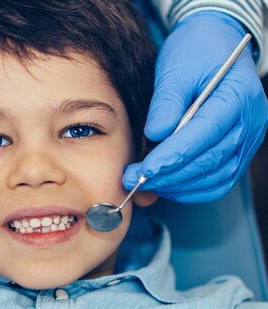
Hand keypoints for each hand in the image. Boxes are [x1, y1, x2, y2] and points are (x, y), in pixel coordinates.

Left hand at [123, 11, 267, 202]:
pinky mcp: (238, 152)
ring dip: (177, 186)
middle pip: (209, 161)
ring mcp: (248, 140)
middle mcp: (251, 122)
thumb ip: (167, 102)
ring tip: (145, 181)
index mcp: (238, 95)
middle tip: (132, 178)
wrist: (215, 45)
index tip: (143, 169)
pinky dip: (191, 189)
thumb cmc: (196, 52)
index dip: (172, 156)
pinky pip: (219, 181)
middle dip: (168, 175)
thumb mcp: (176, 67)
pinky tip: (166, 184)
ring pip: (215, 178)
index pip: (204, 134)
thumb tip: (155, 135)